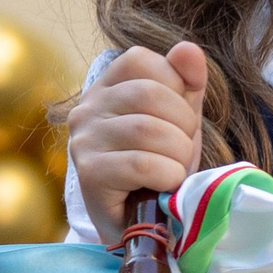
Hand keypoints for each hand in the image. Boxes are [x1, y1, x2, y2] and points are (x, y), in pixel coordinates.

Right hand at [66, 44, 206, 245]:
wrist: (138, 222)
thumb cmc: (158, 166)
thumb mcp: (178, 118)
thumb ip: (186, 82)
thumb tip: (189, 49)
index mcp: (106, 87)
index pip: (140, 59)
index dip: (174, 85)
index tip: (179, 118)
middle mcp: (86, 108)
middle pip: (148, 94)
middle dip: (182, 124)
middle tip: (182, 150)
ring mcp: (84, 141)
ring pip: (146, 130)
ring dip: (178, 153)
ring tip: (175, 169)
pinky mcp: (89, 175)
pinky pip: (141, 164)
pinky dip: (167, 175)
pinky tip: (165, 185)